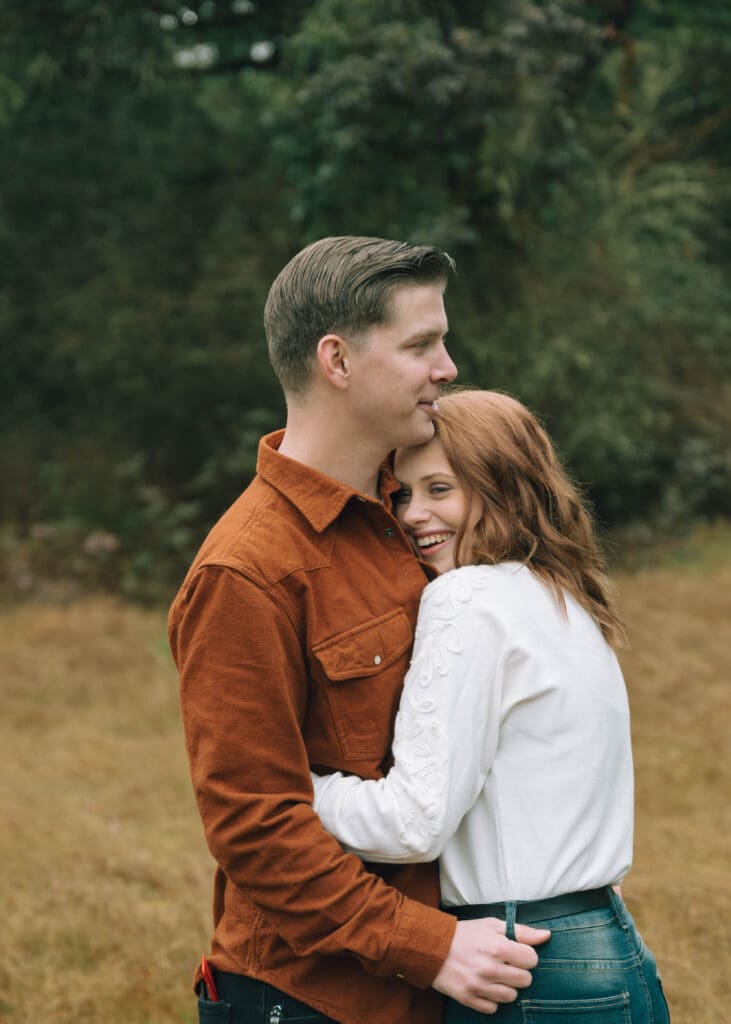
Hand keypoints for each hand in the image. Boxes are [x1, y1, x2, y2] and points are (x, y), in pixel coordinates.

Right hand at [431, 918, 549, 1014]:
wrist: (432, 947)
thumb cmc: (465, 934)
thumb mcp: (491, 925)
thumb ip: (521, 931)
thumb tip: (546, 936)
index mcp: (498, 947)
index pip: (532, 960)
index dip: (525, 955)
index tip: (515, 952)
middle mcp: (490, 968)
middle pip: (525, 980)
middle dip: (518, 971)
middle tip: (505, 964)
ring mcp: (479, 986)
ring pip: (511, 996)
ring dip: (506, 986)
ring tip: (495, 975)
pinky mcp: (468, 998)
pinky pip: (493, 1008)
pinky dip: (491, 999)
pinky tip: (484, 985)